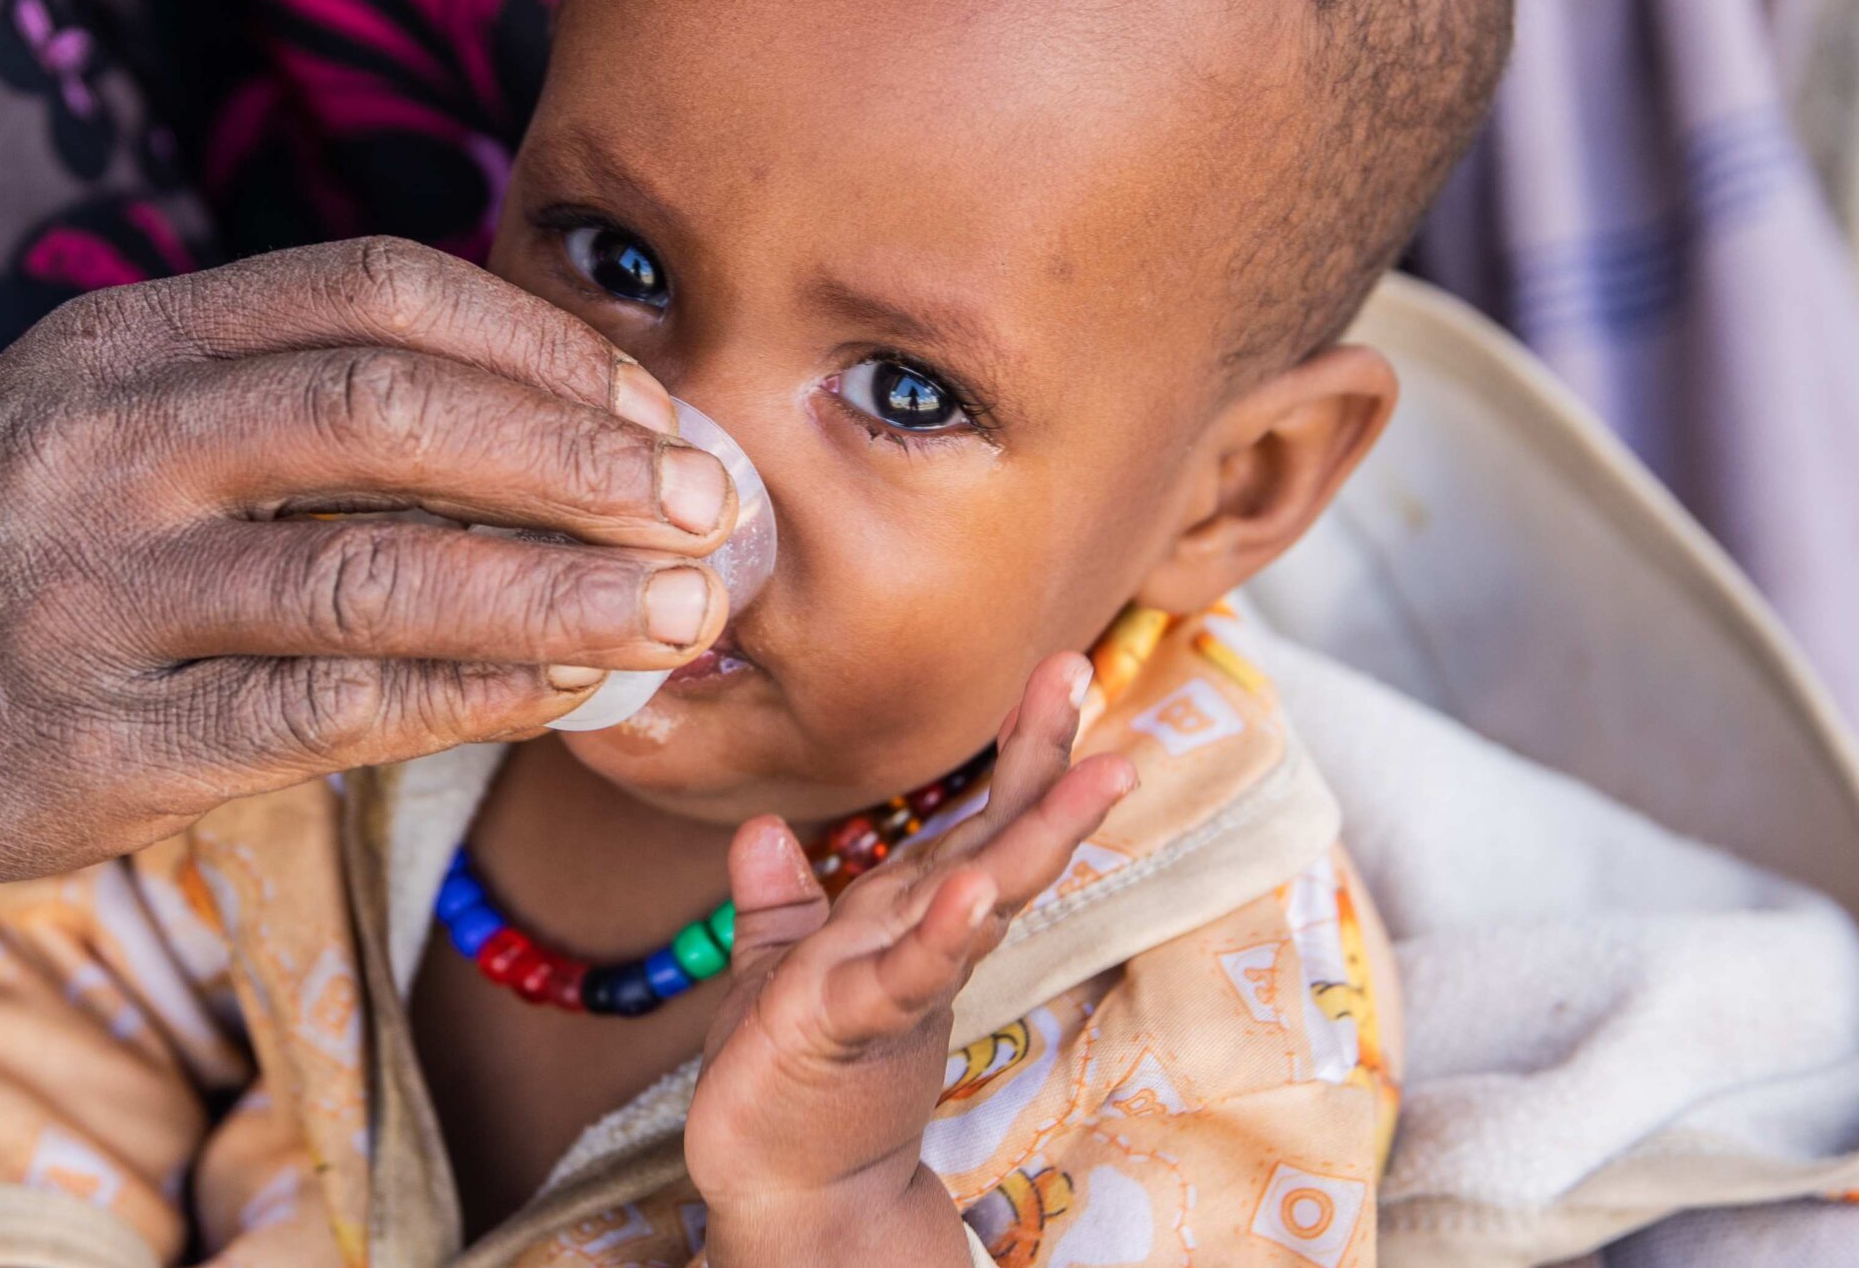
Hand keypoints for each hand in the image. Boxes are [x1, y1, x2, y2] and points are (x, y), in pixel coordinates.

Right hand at [0, 238, 740, 1114]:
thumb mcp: (94, 419)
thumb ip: (274, 397)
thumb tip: (541, 427)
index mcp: (123, 338)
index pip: (376, 293)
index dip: (543, 345)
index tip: (655, 408)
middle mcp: (101, 442)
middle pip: (394, 409)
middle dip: (584, 457)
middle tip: (711, 508)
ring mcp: (86, 597)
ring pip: (373, 568)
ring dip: (559, 588)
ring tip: (684, 613)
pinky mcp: (87, 747)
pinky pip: (320, 711)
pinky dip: (466, 696)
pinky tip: (564, 694)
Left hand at [686, 654, 1134, 1263]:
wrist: (784, 1187)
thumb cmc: (789, 1077)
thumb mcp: (775, 968)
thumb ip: (779, 900)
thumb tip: (764, 829)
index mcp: (911, 913)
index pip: (979, 820)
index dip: (1023, 748)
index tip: (1063, 670)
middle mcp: (923, 938)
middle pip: (1001, 839)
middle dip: (1048, 762)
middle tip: (1086, 676)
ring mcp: (901, 981)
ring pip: (982, 895)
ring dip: (1035, 835)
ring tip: (1093, 775)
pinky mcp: (857, 1025)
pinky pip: (906, 973)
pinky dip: (941, 935)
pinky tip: (973, 893)